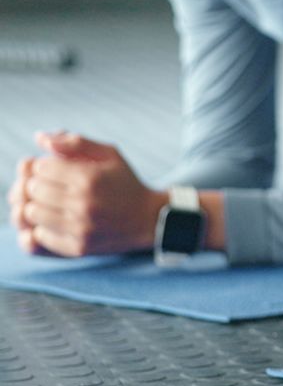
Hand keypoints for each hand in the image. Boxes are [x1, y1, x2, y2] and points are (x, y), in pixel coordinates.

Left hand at [14, 131, 163, 256]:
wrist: (148, 219)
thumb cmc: (124, 181)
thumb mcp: (109, 154)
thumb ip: (74, 142)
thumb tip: (39, 137)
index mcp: (90, 177)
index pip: (41, 167)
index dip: (44, 165)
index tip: (55, 169)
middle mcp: (83, 203)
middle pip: (33, 189)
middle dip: (38, 184)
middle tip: (52, 185)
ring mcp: (80, 227)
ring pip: (31, 213)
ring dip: (38, 205)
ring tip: (52, 203)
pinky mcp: (78, 247)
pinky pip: (39, 236)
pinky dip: (43, 226)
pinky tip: (58, 220)